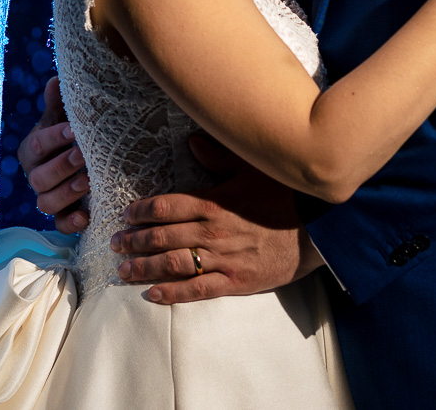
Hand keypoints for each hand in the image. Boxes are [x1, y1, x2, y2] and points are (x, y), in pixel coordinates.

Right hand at [17, 76, 89, 233]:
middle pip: (40, 178)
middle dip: (61, 166)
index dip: (53, 138)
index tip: (73, 130)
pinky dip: (71, 223)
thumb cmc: (73, 133)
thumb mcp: (66, 118)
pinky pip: (60, 225)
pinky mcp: (63, 216)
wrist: (88, 157)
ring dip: (66, 193)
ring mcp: (48, 198)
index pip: (37, 145)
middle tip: (83, 155)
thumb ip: (59, 103)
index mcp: (33, 150)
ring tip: (87, 182)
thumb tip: (56, 80)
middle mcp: (36, 176)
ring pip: (47, 203)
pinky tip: (86, 217)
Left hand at [109, 134, 318, 303]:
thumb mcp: (254, 168)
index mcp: (214, 202)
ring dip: (143, 267)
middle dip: (134, 241)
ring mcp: (223, 258)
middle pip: (161, 236)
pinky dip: (171, 293)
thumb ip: (219, 156)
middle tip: (115, 244)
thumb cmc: (287, 196)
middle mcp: (212, 231)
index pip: (166, 206)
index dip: (141, 211)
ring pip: (172, 264)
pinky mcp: (236, 281)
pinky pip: (197, 290)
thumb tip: (191, 141)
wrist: (320, 229)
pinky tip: (152, 294)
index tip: (126, 214)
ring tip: (123, 270)